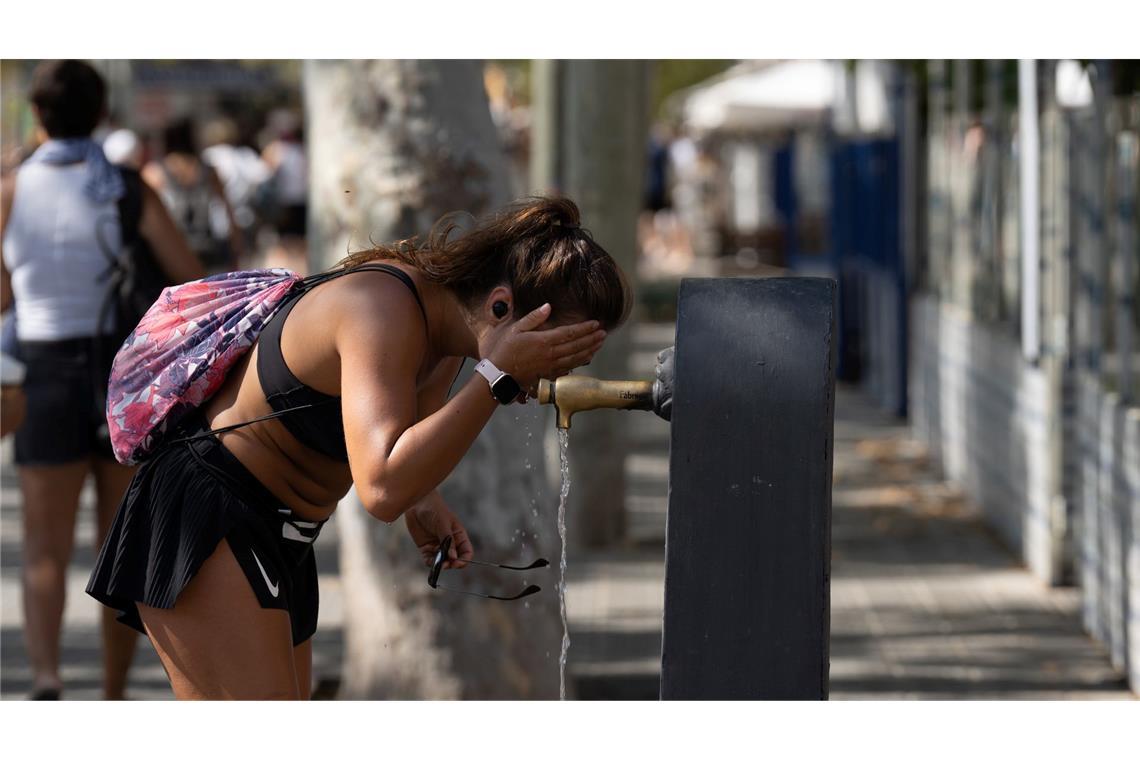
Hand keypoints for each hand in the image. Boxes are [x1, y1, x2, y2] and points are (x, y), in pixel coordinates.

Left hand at [404, 492, 472, 569]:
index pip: (466, 551)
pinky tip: (430, 562)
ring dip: (441, 565)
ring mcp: (438, 546)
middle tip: (446, 564)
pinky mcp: (426, 548)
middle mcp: (450, 543)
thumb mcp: (443, 524)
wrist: (417, 503)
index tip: (457, 563)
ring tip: (438, 564)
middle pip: (455, 559)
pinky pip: (430, 560)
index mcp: (459, 536)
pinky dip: (430, 563)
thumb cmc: (434, 509)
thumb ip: (448, 541)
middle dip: (452, 564)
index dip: (464, 560)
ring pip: (442, 561)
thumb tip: (453, 557)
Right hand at [483, 303, 606, 391]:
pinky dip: (581, 362)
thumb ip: (534, 317)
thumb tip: (548, 306)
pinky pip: (569, 368)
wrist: (499, 373)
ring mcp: (551, 366)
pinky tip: (587, 357)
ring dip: (590, 350)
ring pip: (576, 357)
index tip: (596, 323)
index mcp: (543, 341)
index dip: (584, 328)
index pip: (569, 333)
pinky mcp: (549, 375)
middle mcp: (550, 354)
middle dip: (592, 339)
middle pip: (577, 345)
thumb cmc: (505, 350)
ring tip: (600, 343)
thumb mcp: (516, 328)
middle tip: (603, 333)